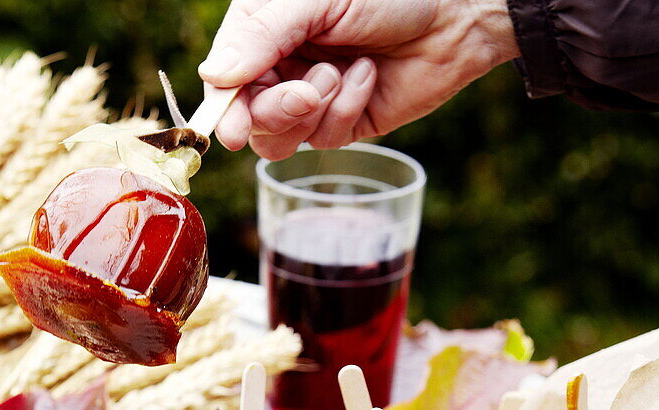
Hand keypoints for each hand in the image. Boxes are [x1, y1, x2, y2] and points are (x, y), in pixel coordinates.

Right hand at [199, 0, 517, 157]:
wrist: (454, 12)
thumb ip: (262, 35)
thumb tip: (214, 76)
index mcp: (265, 31)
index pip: (225, 80)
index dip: (223, 109)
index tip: (228, 129)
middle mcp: (282, 66)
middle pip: (250, 118)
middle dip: (277, 111)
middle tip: (308, 93)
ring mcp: (311, 98)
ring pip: (281, 139)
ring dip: (312, 112)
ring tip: (341, 74)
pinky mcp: (342, 123)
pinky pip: (325, 138)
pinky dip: (347, 108)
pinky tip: (369, 76)